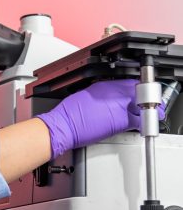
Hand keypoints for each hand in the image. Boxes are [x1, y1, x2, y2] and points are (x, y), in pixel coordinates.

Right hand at [36, 79, 165, 158]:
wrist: (65, 125)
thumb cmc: (69, 114)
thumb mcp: (85, 95)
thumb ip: (100, 94)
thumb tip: (107, 97)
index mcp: (104, 86)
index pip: (129, 83)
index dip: (135, 88)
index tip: (136, 93)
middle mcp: (114, 93)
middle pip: (139, 92)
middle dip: (142, 98)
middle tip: (142, 104)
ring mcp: (119, 106)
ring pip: (142, 105)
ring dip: (144, 110)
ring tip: (142, 114)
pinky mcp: (121, 121)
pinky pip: (140, 120)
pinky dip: (142, 122)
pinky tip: (139, 124)